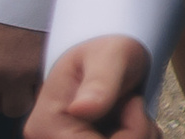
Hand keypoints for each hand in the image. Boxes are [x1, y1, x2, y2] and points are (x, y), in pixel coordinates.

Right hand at [26, 35, 156, 138]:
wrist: (109, 62)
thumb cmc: (108, 53)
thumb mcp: (111, 56)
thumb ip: (100, 81)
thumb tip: (80, 109)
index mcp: (45, 125)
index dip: (127, 133)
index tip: (134, 104)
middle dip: (134, 135)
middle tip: (138, 106)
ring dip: (139, 137)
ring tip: (136, 111)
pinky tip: (135, 124)